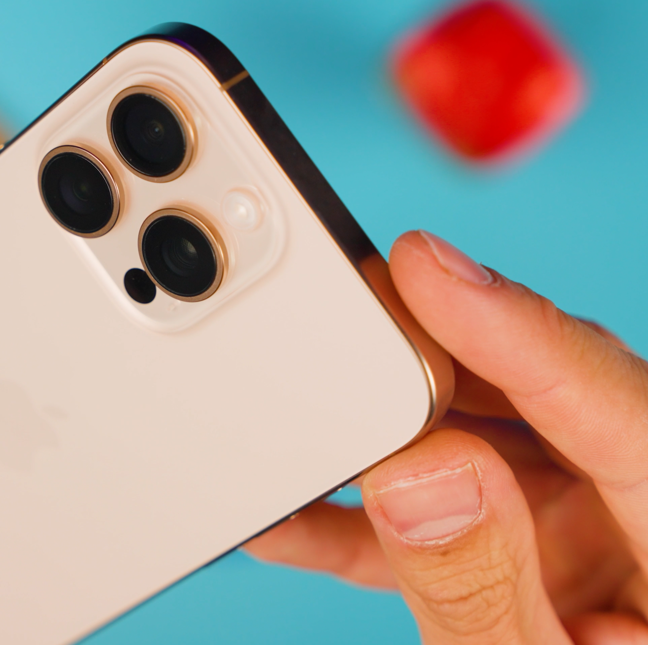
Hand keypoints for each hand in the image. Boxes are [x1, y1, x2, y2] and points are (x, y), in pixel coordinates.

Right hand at [245, 230, 647, 642]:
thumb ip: (487, 601)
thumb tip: (417, 472)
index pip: (618, 405)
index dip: (512, 326)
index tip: (420, 268)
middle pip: (549, 399)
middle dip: (433, 358)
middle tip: (340, 331)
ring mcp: (601, 541)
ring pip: (488, 445)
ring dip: (386, 435)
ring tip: (295, 422)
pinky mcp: (543, 561)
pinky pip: (453, 515)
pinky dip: (370, 515)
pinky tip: (291, 515)